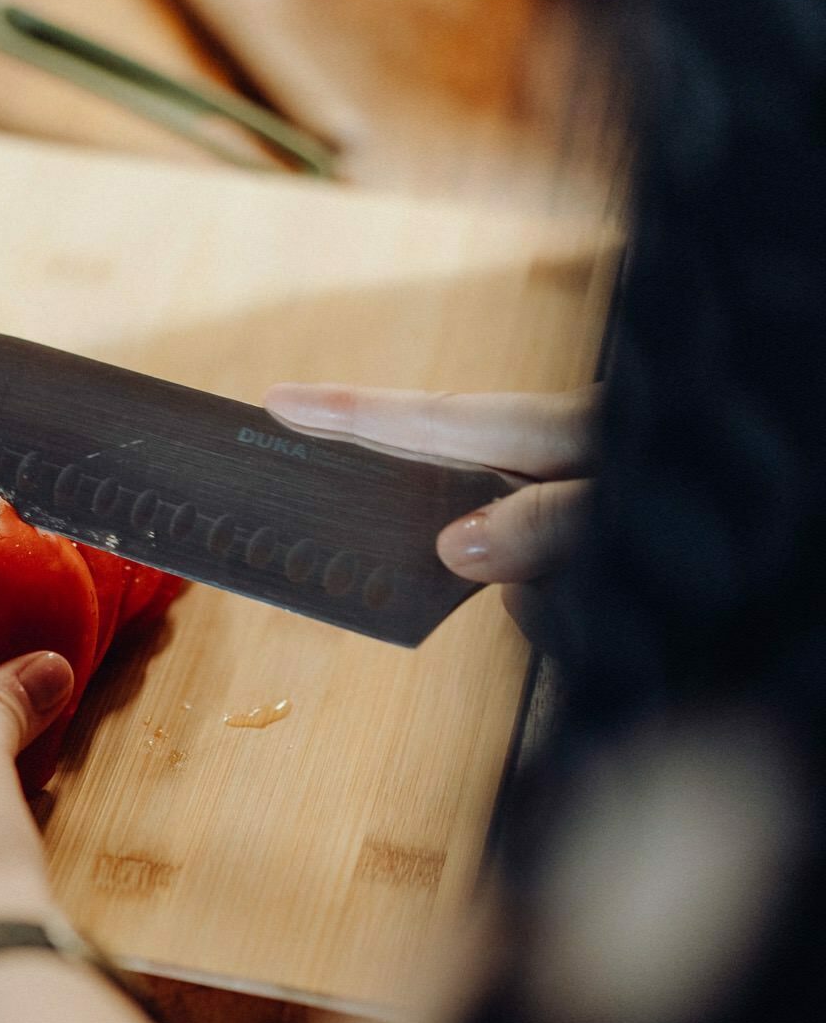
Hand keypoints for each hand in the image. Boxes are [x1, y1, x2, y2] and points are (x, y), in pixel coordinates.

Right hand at [264, 382, 597, 634]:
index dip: (353, 413)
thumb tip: (453, 548)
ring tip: (587, 596)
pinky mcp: (612, 572)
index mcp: (568, 429)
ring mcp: (590, 523)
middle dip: (447, 557)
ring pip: (518, 581)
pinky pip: (559, 609)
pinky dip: (575, 620)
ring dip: (547, 603)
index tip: (280, 401)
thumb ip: (543, 522)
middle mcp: (568, 468)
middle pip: (465, 509)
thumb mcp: (621, 508)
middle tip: (398, 569)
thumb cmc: (741, 507)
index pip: (438, 420)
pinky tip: (608, 619)